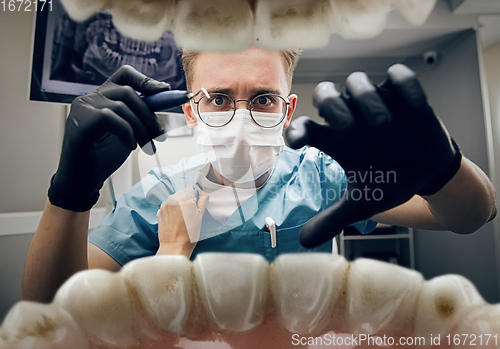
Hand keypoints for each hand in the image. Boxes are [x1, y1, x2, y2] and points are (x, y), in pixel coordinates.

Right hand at [49, 65, 170, 211]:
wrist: (82, 180)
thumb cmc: (104, 155)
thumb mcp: (129, 131)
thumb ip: (140, 115)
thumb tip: (164, 101)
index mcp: (103, 96)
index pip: (125, 75)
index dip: (146, 80)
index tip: (166, 90)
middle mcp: (91, 97)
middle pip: (128, 92)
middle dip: (149, 115)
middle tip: (160, 135)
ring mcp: (83, 107)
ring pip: (121, 106)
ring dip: (141, 128)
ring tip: (147, 146)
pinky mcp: (79, 121)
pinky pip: (109, 117)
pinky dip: (125, 131)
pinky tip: (130, 146)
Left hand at [156, 186, 209, 257]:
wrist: (174, 247)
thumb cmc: (189, 234)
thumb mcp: (200, 217)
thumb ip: (202, 202)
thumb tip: (204, 194)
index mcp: (185, 199)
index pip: (192, 189)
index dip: (196, 196)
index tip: (197, 203)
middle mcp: (173, 199)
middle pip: (182, 193)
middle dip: (187, 200)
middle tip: (190, 213)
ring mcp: (164, 206)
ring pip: (174, 199)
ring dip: (178, 205)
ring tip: (182, 218)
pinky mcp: (159, 212)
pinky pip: (167, 206)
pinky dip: (171, 210)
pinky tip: (175, 220)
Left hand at [286, 64, 460, 247]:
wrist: (427, 173)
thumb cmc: (390, 181)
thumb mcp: (362, 203)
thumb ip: (332, 219)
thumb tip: (303, 242)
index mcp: (335, 140)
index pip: (305, 127)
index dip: (296, 131)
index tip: (297, 143)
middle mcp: (351, 117)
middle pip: (325, 94)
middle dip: (331, 105)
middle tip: (347, 128)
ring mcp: (377, 103)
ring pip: (357, 81)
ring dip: (365, 97)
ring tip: (383, 124)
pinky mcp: (405, 96)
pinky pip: (400, 77)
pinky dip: (403, 85)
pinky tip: (413, 107)